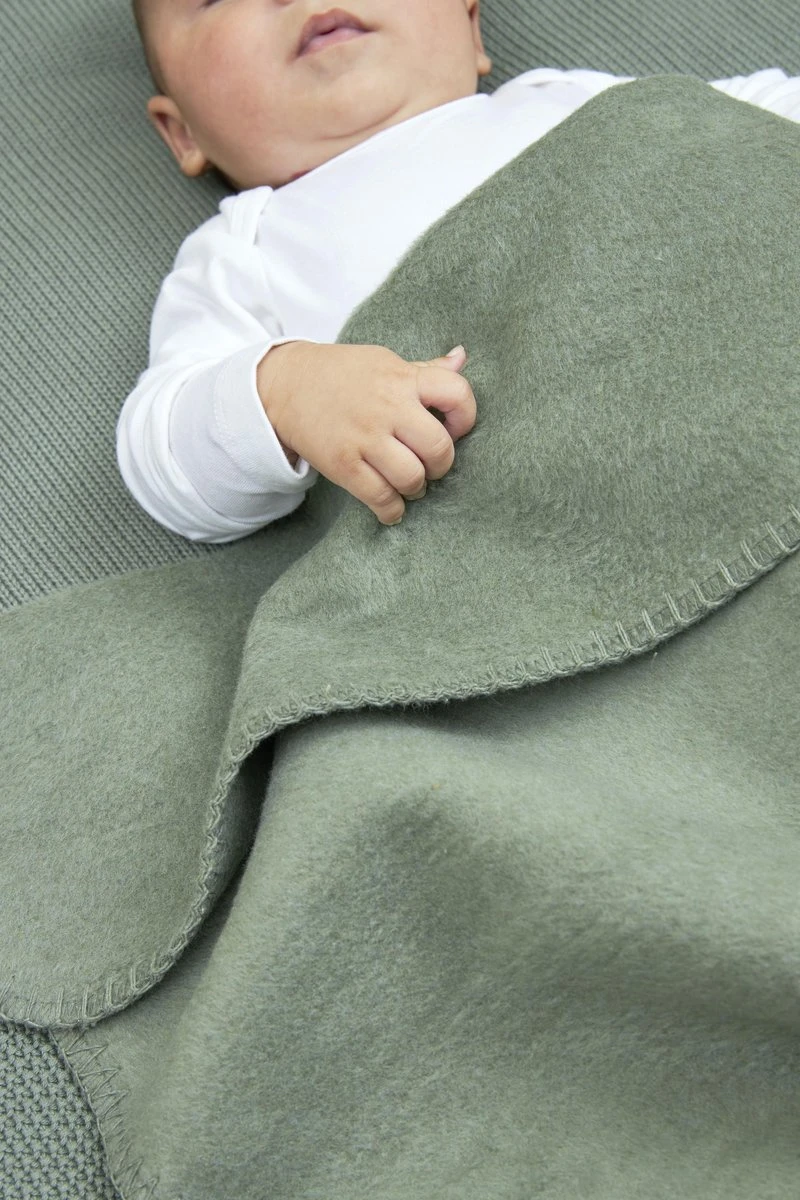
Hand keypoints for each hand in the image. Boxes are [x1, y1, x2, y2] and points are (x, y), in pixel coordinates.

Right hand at [257, 341, 475, 524]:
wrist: (284, 385)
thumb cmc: (342, 374)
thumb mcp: (384, 362)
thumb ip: (425, 369)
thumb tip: (462, 357)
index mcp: (402, 379)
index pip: (457, 394)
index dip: (465, 418)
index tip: (454, 429)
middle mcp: (388, 407)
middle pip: (439, 448)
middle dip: (441, 464)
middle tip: (430, 466)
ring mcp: (364, 438)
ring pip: (412, 478)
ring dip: (417, 488)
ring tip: (410, 484)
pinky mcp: (343, 464)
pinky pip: (380, 498)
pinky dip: (392, 510)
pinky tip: (392, 507)